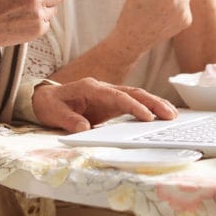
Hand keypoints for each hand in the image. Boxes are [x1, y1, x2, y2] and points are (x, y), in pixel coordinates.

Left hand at [32, 78, 177, 132]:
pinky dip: (147, 109)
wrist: (44, 98)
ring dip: (155, 105)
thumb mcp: (52, 112)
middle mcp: (103, 89)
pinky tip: (160, 117)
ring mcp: (109, 95)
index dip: (134, 106)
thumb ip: (68, 119)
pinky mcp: (111, 104)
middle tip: (170, 116)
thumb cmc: (49, 104)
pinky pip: (133, 104)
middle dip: (153, 103)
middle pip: (133, 93)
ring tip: (172, 116)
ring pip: (136, 97)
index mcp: (91, 87)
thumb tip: (84, 128)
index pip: (118, 96)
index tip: (148, 118)